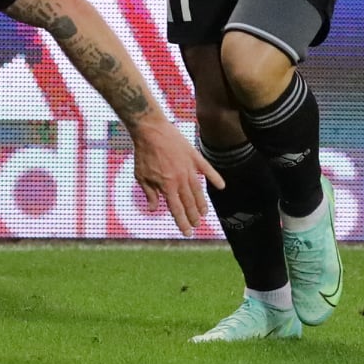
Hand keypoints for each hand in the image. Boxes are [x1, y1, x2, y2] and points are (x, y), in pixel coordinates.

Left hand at [129, 119, 225, 236]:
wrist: (150, 130)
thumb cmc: (143, 154)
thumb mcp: (141, 176)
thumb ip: (149, 194)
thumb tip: (153, 209)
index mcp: (167, 186)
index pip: (177, 210)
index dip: (182, 222)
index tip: (188, 232)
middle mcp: (180, 180)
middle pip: (189, 202)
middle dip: (193, 216)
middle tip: (197, 225)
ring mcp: (188, 168)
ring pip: (198, 190)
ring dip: (202, 203)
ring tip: (204, 213)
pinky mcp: (194, 156)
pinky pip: (207, 169)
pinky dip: (215, 178)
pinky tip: (222, 186)